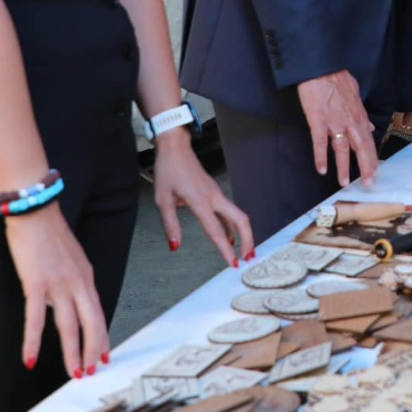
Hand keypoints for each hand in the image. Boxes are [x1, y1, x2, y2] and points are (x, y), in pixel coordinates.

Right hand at [3, 204, 107, 379]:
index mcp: (86, 277)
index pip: (98, 313)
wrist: (35, 211)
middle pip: (92, 323)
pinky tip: (31, 358)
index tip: (104, 354)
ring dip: (73, 352)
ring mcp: (58, 285)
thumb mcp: (72, 258)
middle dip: (93, 350)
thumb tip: (73, 299)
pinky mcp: (36, 284)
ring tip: (74, 372)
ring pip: (70, 325)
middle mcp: (78, 283)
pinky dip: (33, 341)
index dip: (102, 336)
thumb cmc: (49, 233)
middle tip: (91, 371)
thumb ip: (74, 279)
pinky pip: (36, 319)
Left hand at [150, 130, 253, 261]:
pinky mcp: (214, 192)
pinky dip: (231, 225)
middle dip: (248, 239)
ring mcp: (216, 193)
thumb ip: (171, 225)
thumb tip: (175, 246)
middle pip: (240, 219)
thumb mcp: (163, 200)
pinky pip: (228, 211)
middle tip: (248, 257)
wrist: (175, 148)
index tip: (233, 264)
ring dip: (242, 233)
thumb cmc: (168, 170)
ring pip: (236, 215)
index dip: (225, 250)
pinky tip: (228, 235)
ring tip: (241, 251)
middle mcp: (213, 197)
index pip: (216, 230)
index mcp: (200, 201)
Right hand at [295, 71, 377, 187]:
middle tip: (368, 184)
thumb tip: (369, 127)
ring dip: (344, 167)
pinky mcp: (318, 120)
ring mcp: (334, 121)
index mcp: (358, 115)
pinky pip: (320, 142)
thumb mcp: (355, 94)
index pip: (368, 140)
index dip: (372, 157)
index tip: (375, 171)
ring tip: (344, 182)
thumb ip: (362, 113)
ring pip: (342, 148)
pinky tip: (321, 168)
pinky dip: (321, 157)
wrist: (320, 68)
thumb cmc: (335, 78)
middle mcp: (349, 120)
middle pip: (361, 147)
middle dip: (366, 167)